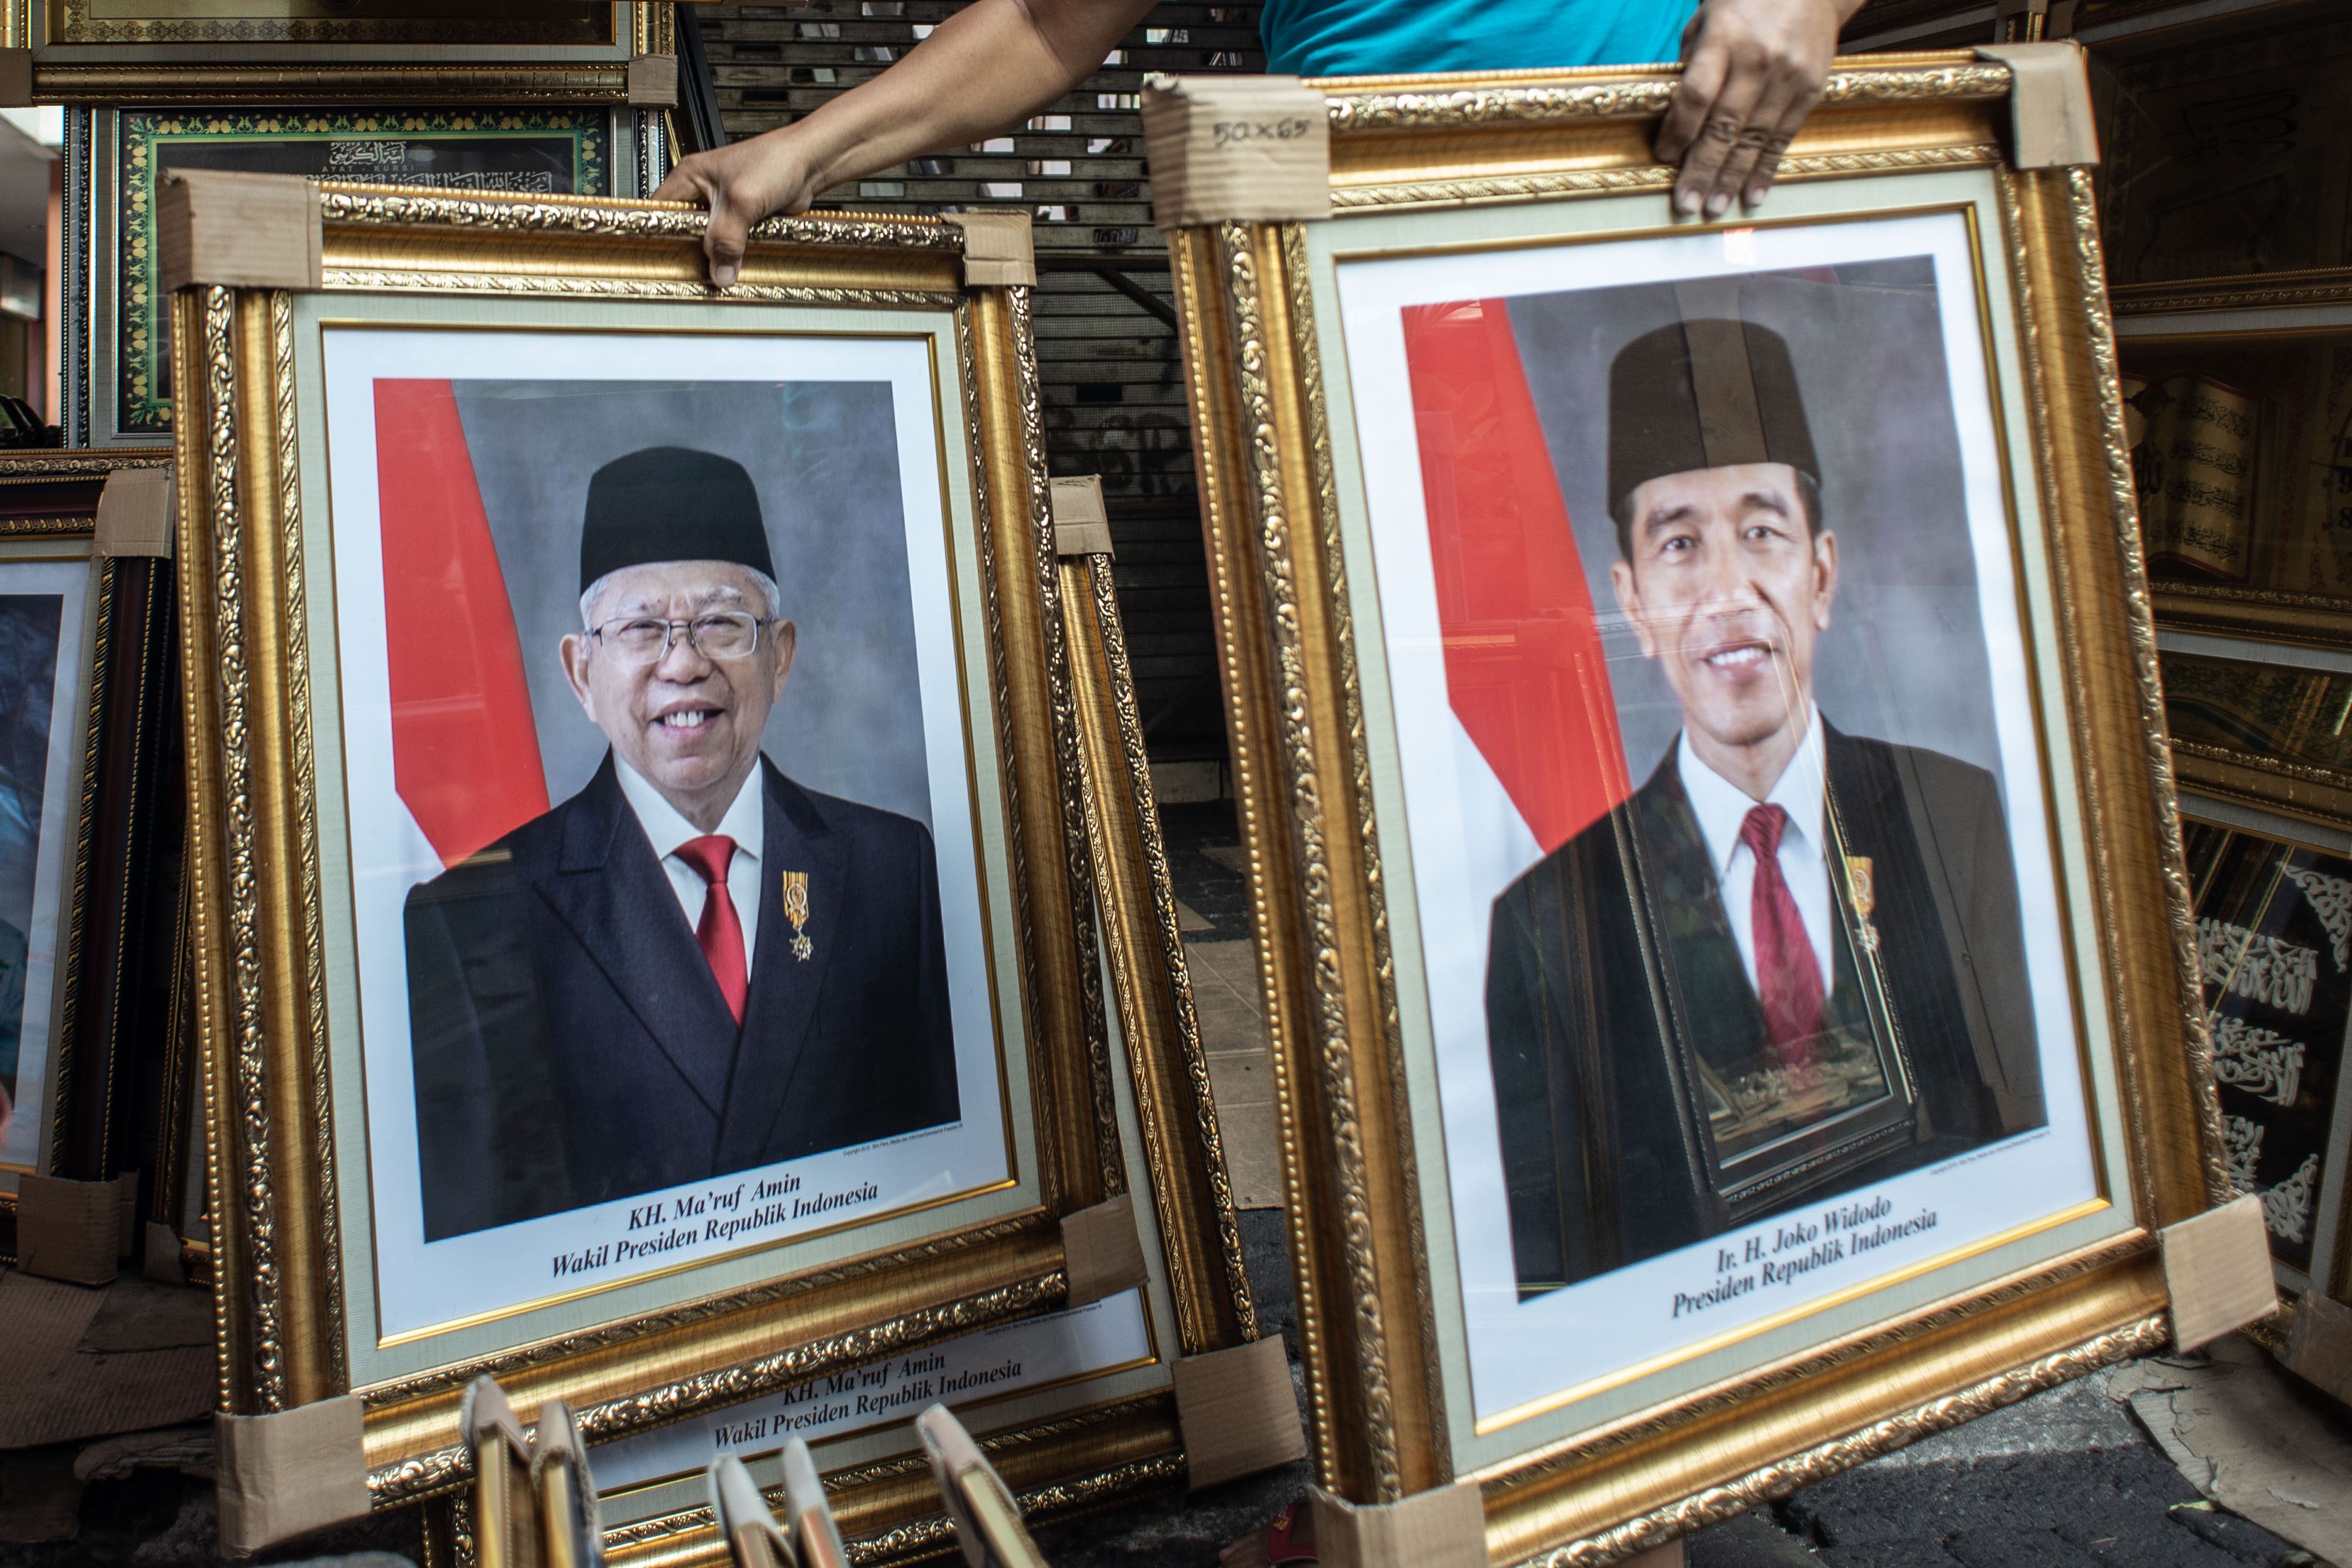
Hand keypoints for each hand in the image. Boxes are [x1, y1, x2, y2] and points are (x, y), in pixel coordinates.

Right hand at [653, 131, 828, 287]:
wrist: (809, 164)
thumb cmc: (775, 161)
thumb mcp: (742, 201)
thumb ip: (727, 239)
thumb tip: (720, 272)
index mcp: (689, 177)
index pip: (659, 210)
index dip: (657, 235)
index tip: (661, 259)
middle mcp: (703, 193)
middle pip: (685, 231)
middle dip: (692, 252)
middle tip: (694, 272)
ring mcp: (724, 209)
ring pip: (710, 242)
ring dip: (717, 256)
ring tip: (718, 271)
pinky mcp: (743, 221)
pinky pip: (732, 245)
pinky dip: (735, 255)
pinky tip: (737, 264)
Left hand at [1655, 0, 1849, 219]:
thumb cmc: (1746, 0)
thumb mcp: (1708, 17)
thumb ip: (1691, 63)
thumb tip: (1675, 117)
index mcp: (1724, 38)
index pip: (1695, 96)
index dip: (1677, 132)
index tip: (1664, 156)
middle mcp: (1758, 60)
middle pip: (1724, 126)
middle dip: (1703, 169)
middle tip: (1688, 204)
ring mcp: (1788, 76)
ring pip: (1754, 138)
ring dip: (1733, 179)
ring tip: (1715, 208)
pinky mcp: (1810, 89)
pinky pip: (1783, 137)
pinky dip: (1766, 169)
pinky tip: (1753, 195)